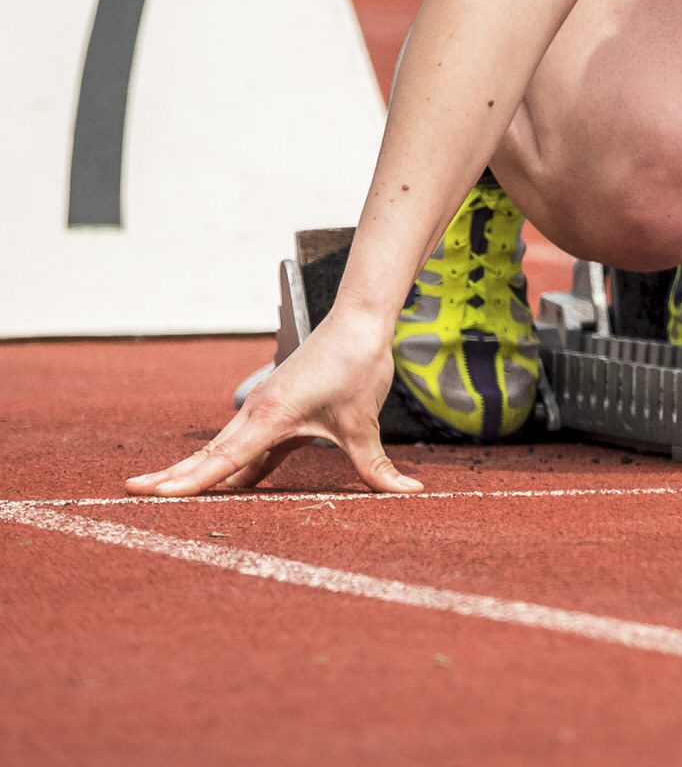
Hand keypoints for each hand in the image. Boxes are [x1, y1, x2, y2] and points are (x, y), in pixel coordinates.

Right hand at [126, 309, 423, 495]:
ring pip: (226, 449)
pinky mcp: (278, 410)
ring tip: (165, 492)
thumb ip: (378, 467)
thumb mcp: (365, 423)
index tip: (152, 493)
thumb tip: (409, 494)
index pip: (223, 460)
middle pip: (211, 455)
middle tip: (137, 494)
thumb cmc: (356, 366)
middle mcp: (258, 414)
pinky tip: (228, 484)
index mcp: (271, 418)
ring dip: (199, 470)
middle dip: (175, 477)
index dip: (189, 481)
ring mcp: (265, 411)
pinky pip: (248, 444)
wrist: (359, 322)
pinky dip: (232, 464)